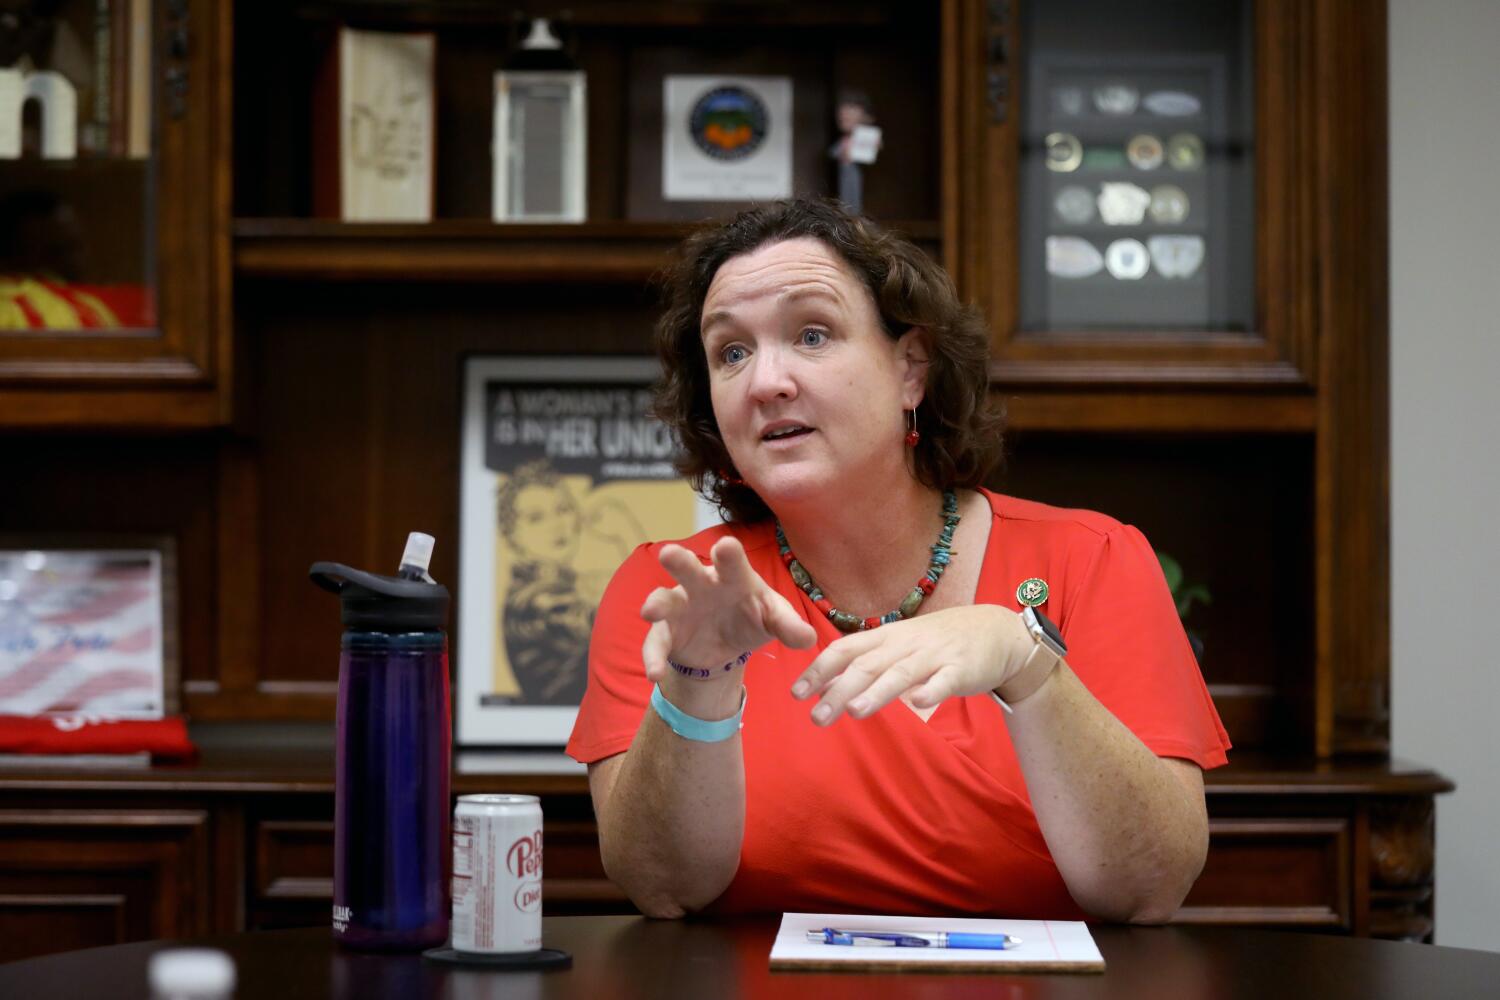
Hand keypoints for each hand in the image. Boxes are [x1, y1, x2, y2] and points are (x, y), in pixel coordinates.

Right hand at [639, 536, 816, 686]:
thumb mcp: (774, 620)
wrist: (727, 645)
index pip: (732, 562)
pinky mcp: (666, 632)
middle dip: (679, 560)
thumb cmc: (752, 617)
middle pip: (689, 568)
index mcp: (733, 576)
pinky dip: (654, 657)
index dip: (728, 554)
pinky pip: (656, 643)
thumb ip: (789, 627)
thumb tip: (809, 639)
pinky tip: (655, 673)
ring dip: (656, 603)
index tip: (726, 547)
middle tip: (669, 553)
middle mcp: (702, 585)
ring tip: (650, 611)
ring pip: (664, 599)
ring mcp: (680, 606)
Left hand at [790, 605, 1031, 725]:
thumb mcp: (898, 648)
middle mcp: (905, 644)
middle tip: (815, 717)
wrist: (995, 631)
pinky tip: (917, 705)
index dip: (819, 669)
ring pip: (901, 673)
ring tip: (854, 711)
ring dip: (877, 692)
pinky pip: (944, 681)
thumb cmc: (938, 643)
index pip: (845, 649)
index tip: (796, 693)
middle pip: (866, 665)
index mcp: (886, 638)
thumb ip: (864, 666)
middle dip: (838, 690)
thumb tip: (824, 687)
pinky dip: (931, 691)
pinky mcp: (961, 669)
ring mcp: (934, 655)